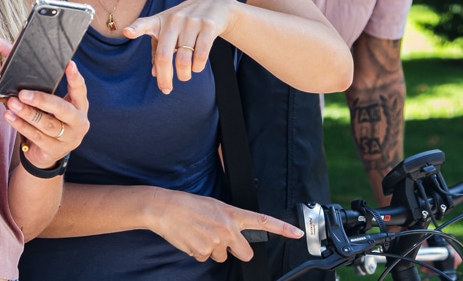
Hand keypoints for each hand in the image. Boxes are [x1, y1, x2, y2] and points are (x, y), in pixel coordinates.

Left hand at [4, 60, 88, 168]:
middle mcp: (79, 123)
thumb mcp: (56, 108)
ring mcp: (69, 139)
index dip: (75, 77)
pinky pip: (36, 136)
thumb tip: (29, 75)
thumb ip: (50, 94)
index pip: (80, 90)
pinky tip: (10, 117)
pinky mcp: (54, 150)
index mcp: (81, 107)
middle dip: (42, 100)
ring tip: (12, 103)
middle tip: (23, 94)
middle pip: (62, 109)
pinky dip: (21, 125)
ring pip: (47, 124)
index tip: (69, 64)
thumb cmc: (52, 122)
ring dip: (27, 113)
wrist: (49, 154)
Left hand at [122, 0, 235, 93]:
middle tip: (166, 90)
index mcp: (159, 21)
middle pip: (164, 56)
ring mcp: (191, 22)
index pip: (144, 24)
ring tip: (185, 76)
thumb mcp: (168, 32)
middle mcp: (173, 20)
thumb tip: (155, 74)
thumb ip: (157, 51)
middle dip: (164, 78)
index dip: (135, 29)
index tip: (126, 32)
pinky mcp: (208, 26)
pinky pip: (201, 56)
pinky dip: (197, 68)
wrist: (214, 6)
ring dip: (184, 75)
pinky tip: (196, 67)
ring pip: (183, 60)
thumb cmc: (184, 24)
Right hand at [152, 190, 302, 262]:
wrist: (165, 208)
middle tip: (221, 240)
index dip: (282, 229)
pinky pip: (204, 258)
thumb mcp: (214, 205)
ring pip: (221, 257)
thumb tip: (231, 235)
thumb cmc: (187, 204)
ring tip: (199, 233)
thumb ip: (228, 219)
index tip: (297, 233)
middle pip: (245, 253)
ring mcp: (216, 242)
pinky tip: (190, 238)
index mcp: (232, 214)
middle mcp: (227, 229)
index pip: (263, 221)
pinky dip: (198, 251)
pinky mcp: (202, 252)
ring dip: (212, 249)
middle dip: (235, 251)